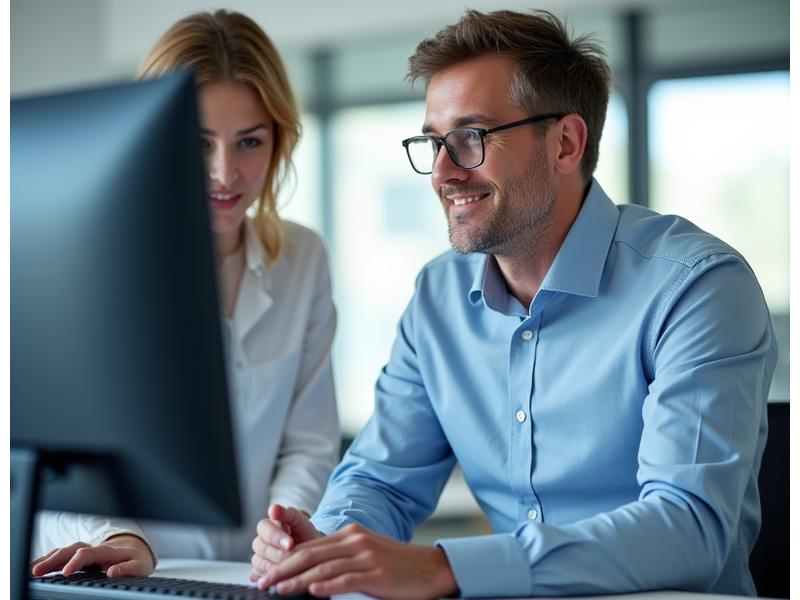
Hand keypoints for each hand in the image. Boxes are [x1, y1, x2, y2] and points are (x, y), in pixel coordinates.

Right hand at [31, 534, 154, 577]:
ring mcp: (84, 550)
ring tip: (30, 570)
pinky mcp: (79, 555)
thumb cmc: (136, 560)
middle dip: (52, 560)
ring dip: (46, 559)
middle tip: (36, 572)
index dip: (75, 562)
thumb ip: (127, 569)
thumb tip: (111, 572)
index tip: (65, 573)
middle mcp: (93, 548)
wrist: (136, 550)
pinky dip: (48, 560)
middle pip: (70, 550)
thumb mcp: (139, 566)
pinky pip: (62, 555)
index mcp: (107, 550)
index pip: (87, 553)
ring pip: (63, 551)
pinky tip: (36, 568)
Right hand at [249, 504, 321, 581]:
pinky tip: (281, 578)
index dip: (276, 537)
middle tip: (293, 558)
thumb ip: (288, 514)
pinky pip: (258, 576)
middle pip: (260, 547)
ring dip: (274, 567)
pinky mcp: (259, 571)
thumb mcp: (301, 522)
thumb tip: (273, 508)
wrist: (312, 553)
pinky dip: (268, 578)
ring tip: (291, 568)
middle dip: (278, 553)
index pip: (264, 528)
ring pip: (258, 562)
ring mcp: (259, 556)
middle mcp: (261, 540)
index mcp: (268, 525)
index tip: (290, 544)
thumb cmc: (305, 535)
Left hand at [256, 523, 457, 598]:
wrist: (432, 568)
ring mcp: (367, 557)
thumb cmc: (397, 566)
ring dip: (297, 581)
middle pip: (310, 555)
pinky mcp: (378, 574)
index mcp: (350, 534)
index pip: (308, 547)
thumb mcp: (366, 554)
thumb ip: (341, 558)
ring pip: (323, 568)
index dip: (284, 560)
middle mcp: (356, 541)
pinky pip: (347, 580)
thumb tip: (310, 574)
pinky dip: (327, 587)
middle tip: (263, 582)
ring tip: (278, 590)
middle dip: (282, 570)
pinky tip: (313, 593)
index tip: (266, 574)